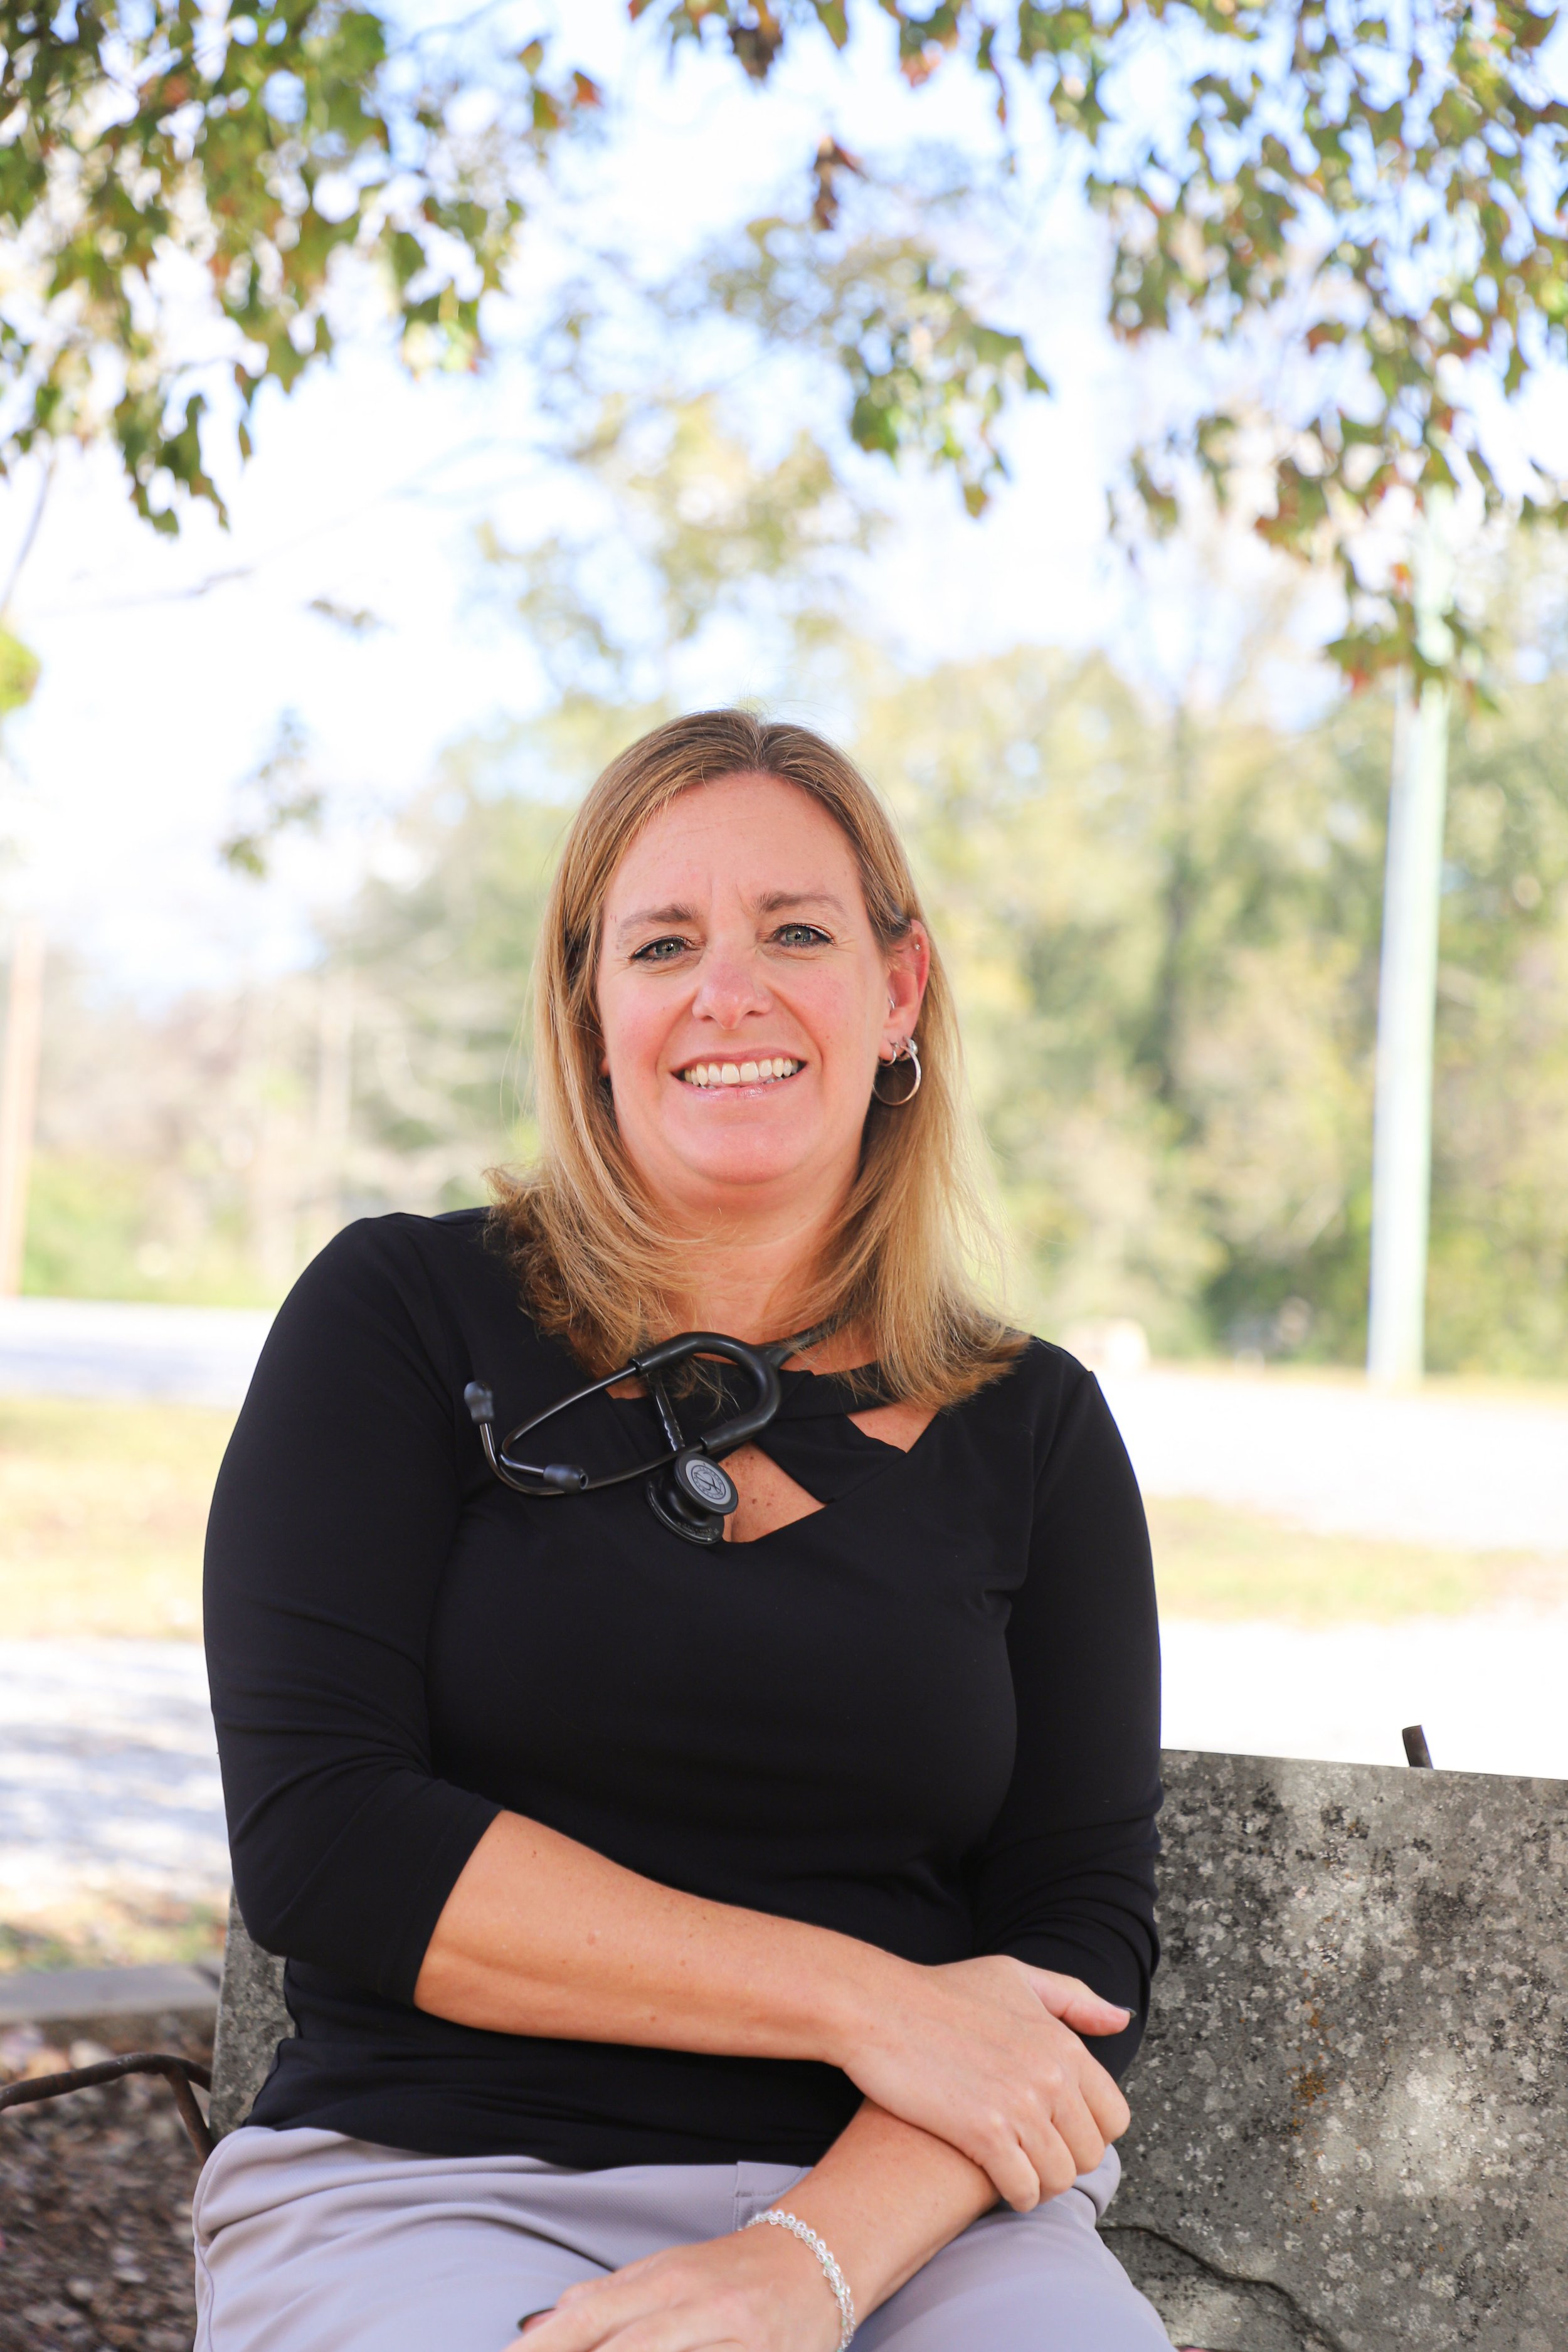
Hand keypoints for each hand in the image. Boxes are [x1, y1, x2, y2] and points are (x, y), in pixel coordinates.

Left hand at [505, 2224, 841, 2351]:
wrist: (818, 2262)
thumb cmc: (734, 2272)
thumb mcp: (669, 2270)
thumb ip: (610, 2294)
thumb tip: (547, 2320)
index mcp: (668, 2279)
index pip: (592, 2315)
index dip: (547, 2346)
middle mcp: (698, 2307)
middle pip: (625, 2347)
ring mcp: (734, 2340)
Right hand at [838, 1956, 1132, 2213]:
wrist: (878, 2008)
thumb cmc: (943, 1991)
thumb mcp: (1015, 1976)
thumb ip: (1073, 1998)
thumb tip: (1120, 2021)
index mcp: (1064, 2044)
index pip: (1115, 2117)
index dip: (1091, 2131)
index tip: (1061, 2130)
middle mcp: (1052, 2077)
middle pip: (1090, 2154)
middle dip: (1065, 2160)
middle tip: (1034, 2153)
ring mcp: (1020, 2107)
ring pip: (1060, 2179)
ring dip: (1041, 2183)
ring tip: (1018, 2171)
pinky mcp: (984, 2134)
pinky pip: (1024, 2190)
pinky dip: (1016, 2194)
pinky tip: (997, 2180)